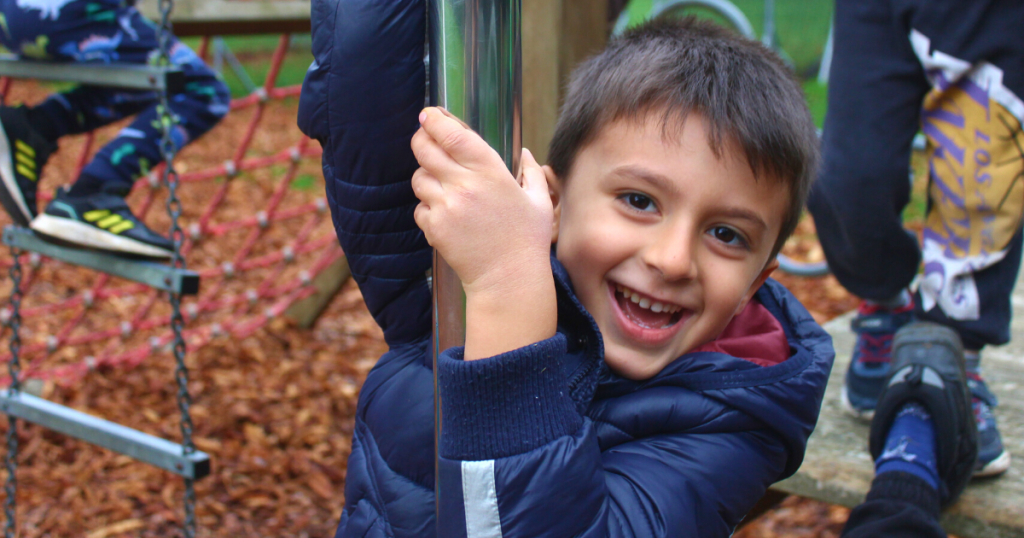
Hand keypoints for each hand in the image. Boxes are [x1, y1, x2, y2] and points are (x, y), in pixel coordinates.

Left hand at [411, 107, 552, 296]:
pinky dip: (427, 206)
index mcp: (491, 172)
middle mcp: (465, 185)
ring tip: (440, 184)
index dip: (435, 121)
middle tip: (424, 138)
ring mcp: (446, 207)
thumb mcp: (539, 201)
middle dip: (421, 139)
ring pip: (418, 178)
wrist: (508, 279)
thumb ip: (531, 172)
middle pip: (425, 149)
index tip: (429, 115)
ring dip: (426, 176)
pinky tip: (444, 212)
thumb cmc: (527, 240)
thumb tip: (524, 153)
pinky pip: (419, 207)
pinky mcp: (434, 228)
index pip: (452, 135)